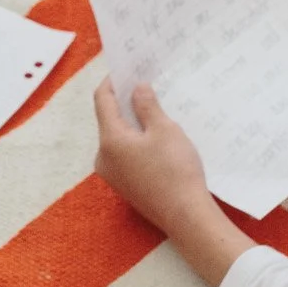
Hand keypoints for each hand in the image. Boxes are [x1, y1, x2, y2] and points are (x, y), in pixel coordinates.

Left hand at [93, 80, 212, 232]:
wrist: (185, 216)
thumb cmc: (175, 170)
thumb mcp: (164, 130)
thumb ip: (146, 106)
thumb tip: (136, 89)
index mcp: (109, 140)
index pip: (102, 101)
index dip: (112, 82)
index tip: (125, 70)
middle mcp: (103, 158)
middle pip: (109, 120)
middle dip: (125, 103)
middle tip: (145, 88)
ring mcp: (113, 175)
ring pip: (118, 139)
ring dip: (133, 124)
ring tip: (155, 112)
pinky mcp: (125, 186)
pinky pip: (125, 155)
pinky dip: (136, 142)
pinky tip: (156, 140)